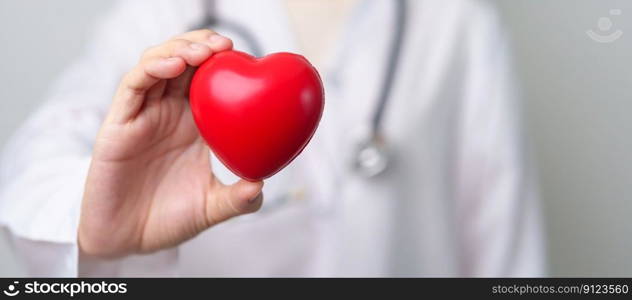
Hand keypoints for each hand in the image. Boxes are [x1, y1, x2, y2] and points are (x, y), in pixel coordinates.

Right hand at [79, 30, 263, 257]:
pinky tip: (174, 65)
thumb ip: (238, 199)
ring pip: (158, 64)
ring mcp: (144, 114)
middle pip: (184, 62)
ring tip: (204, 52)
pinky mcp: (120, 122)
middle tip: (227, 45)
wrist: (126, 241)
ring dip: (180, 49)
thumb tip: (261, 185)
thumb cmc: (168, 219)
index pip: (210, 80)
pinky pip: (134, 85)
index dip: (225, 63)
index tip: (249, 58)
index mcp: (195, 125)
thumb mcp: (211, 208)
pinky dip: (153, 68)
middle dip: (204, 45)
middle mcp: (170, 113)